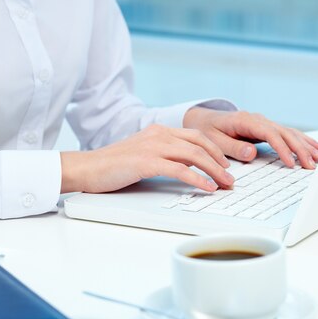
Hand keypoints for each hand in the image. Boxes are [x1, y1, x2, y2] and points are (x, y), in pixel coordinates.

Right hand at [60, 124, 234, 192]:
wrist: (87, 168)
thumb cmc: (112, 166)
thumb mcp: (142, 155)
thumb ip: (162, 156)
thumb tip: (184, 169)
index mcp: (158, 131)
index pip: (195, 135)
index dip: (214, 149)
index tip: (225, 164)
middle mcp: (158, 134)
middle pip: (200, 144)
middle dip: (220, 161)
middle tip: (231, 177)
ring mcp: (152, 146)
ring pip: (194, 155)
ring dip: (214, 171)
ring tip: (225, 184)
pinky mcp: (146, 162)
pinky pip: (180, 170)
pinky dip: (197, 179)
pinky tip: (206, 188)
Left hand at [183, 108, 317, 168]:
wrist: (205, 119)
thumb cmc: (207, 130)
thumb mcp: (214, 140)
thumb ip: (232, 147)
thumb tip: (252, 153)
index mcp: (245, 121)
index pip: (269, 133)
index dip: (282, 148)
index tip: (290, 163)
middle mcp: (258, 120)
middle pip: (284, 133)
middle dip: (300, 149)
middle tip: (311, 165)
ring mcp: (264, 123)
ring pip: (289, 132)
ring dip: (305, 145)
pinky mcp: (267, 129)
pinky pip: (287, 134)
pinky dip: (302, 141)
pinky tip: (315, 147)